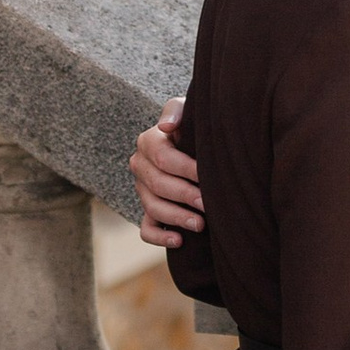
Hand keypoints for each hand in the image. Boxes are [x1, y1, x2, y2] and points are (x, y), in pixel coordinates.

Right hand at [132, 100, 204, 249]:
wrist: (197, 142)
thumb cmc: (195, 125)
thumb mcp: (187, 108)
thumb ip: (176, 111)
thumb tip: (166, 126)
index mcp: (149, 142)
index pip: (164, 159)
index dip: (187, 169)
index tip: (207, 175)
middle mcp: (141, 166)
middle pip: (158, 185)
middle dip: (185, 196)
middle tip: (208, 204)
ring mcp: (142, 190)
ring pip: (152, 208)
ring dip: (177, 218)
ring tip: (201, 224)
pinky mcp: (148, 211)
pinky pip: (146, 229)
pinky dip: (160, 237)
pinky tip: (180, 241)